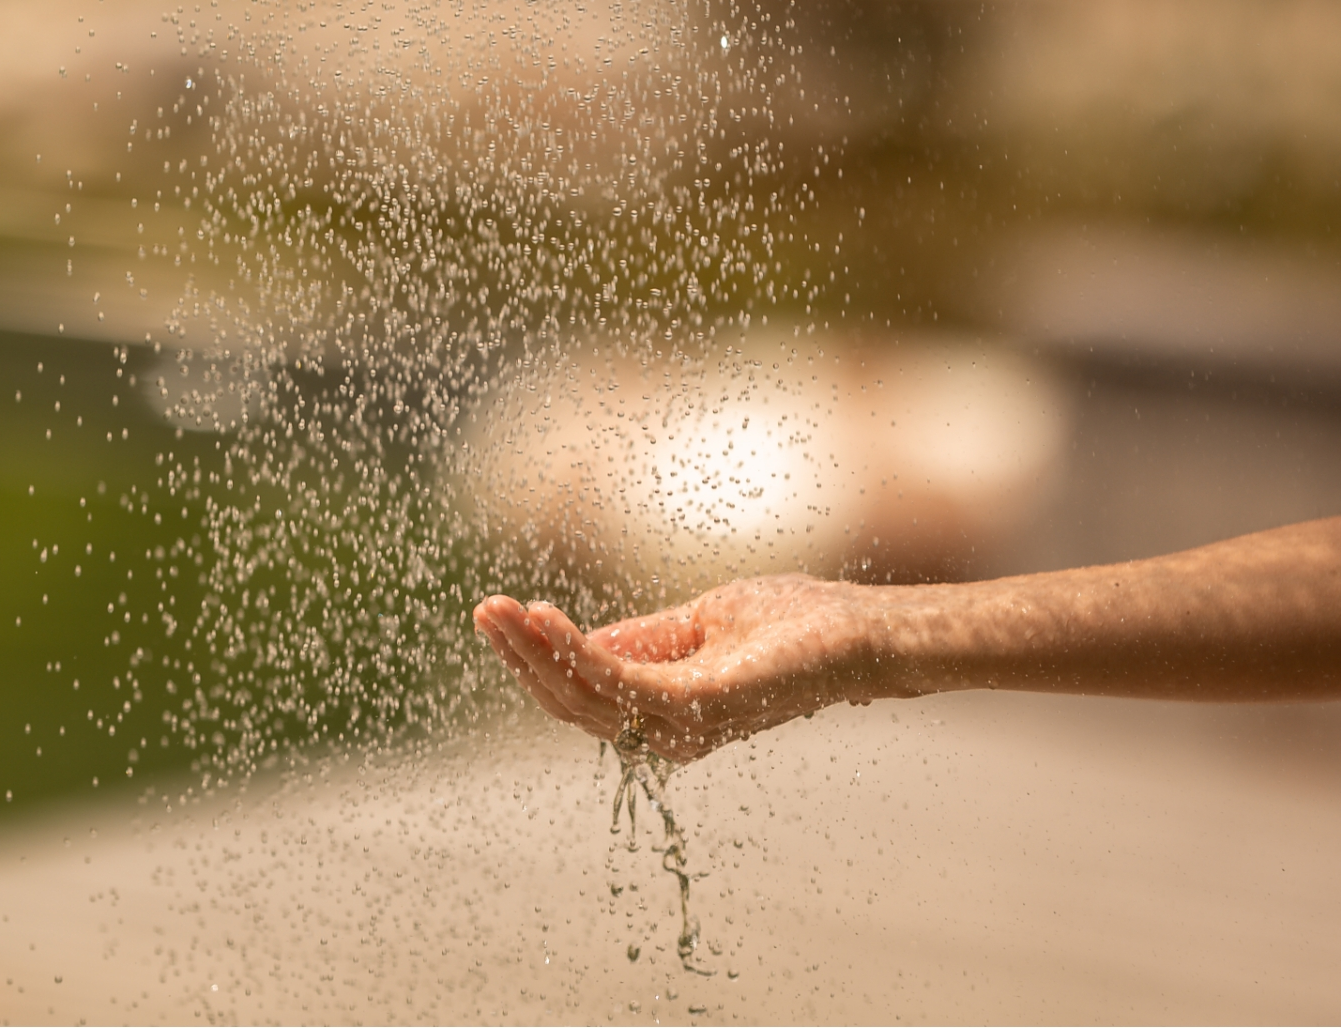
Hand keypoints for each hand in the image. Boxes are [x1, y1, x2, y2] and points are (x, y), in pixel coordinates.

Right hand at [472, 576, 874, 761]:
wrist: (859, 631)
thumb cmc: (793, 625)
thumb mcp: (696, 623)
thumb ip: (640, 639)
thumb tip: (579, 639)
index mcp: (665, 712)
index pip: (578, 694)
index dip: (533, 658)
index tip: (497, 614)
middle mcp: (667, 730)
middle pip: (568, 702)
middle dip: (519, 656)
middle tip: (481, 610)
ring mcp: (681, 724)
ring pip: (582, 696)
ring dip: (534, 652)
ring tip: (498, 611)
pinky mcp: (698, 707)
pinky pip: (617, 682)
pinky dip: (576, 650)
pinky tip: (547, 619)